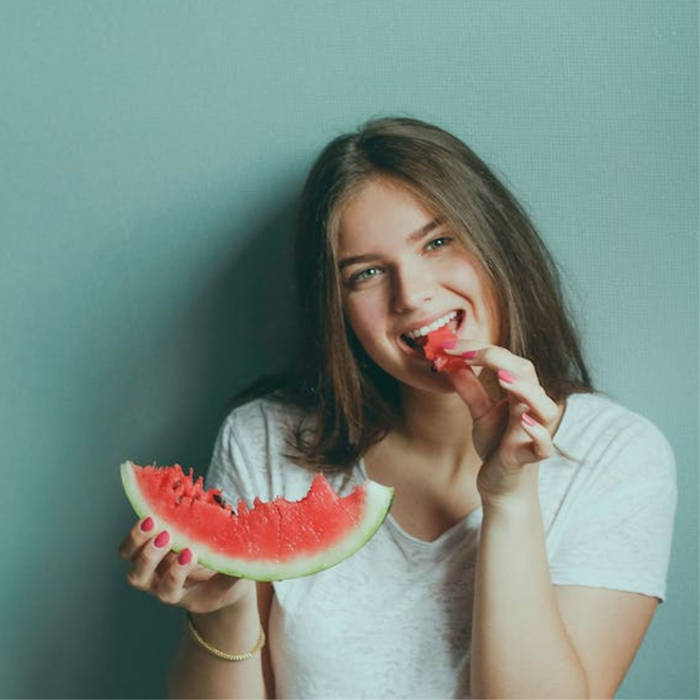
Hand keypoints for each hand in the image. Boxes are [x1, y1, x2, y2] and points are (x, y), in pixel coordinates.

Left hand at [118, 518, 255, 613]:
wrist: (212, 578)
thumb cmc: (225, 579)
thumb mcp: (234, 579)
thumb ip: (237, 568)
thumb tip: (248, 549)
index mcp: (179, 594)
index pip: (169, 590)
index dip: (176, 573)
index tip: (190, 553)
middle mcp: (157, 583)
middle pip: (140, 577)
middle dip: (150, 556)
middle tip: (166, 536)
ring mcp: (149, 565)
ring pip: (130, 557)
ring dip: (138, 540)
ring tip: (153, 521)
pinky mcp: (146, 547)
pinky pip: (132, 541)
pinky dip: (138, 528)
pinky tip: (153, 510)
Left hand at [440, 341, 563, 502]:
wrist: (501, 485)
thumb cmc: (497, 445)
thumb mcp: (480, 413)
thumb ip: (470, 390)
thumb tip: (451, 363)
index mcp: (520, 393)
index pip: (506, 361)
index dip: (479, 349)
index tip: (450, 346)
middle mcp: (532, 408)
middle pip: (527, 374)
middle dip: (497, 358)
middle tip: (466, 352)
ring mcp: (534, 433)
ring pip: (544, 407)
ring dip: (526, 391)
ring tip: (502, 377)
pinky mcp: (531, 457)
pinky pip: (544, 445)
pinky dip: (537, 433)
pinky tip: (523, 421)